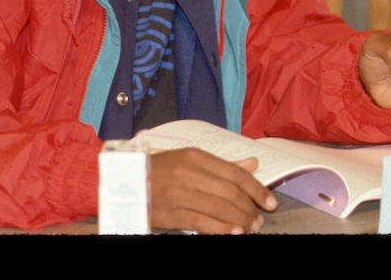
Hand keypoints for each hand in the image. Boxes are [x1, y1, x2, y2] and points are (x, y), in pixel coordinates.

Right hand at [148, 149, 277, 233]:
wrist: (122, 182)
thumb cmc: (159, 170)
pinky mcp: (170, 212)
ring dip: (240, 220)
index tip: (269, 201)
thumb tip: (252, 163)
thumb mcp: (189, 161)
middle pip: (230, 191)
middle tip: (260, 219)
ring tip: (250, 228)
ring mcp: (179, 193)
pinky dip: (221, 229)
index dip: (256, 189)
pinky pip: (202, 222)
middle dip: (250, 208)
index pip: (236, 173)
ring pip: (219, 207)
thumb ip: (222, 165)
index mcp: (196, 157)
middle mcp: (189, 173)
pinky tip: (234, 233)